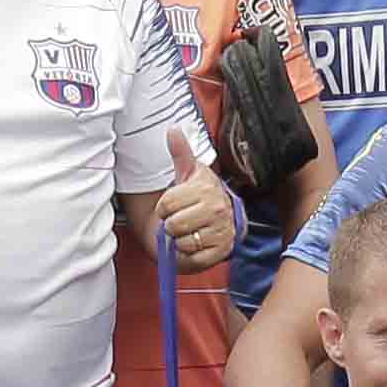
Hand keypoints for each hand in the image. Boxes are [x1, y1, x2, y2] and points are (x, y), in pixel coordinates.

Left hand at [150, 131, 235, 272]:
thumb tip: (173, 129)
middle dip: (171, 225)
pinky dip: (189, 255)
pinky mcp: (221, 252)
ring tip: (188, 232)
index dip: (164, 207)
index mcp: (206, 187)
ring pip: (183, 241)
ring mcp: (222, 231)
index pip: (167, 203)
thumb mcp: (187, 173)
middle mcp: (218, 208)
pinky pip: (193, 257)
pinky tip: (195, 244)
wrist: (215, 223)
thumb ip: (180, 152)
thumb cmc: (196, 197)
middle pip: (174, 224)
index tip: (172, 205)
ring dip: (179, 240)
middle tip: (180, 220)